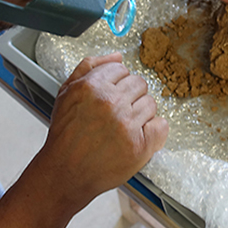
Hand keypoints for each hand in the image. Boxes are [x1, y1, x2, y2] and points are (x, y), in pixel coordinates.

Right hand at [39, 53, 167, 208]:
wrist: (66, 172)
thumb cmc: (66, 134)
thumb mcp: (66, 92)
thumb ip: (90, 67)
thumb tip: (117, 55)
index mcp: (92, 86)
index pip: (122, 69)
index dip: (116, 84)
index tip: (109, 98)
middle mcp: (110, 103)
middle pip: (139, 84)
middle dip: (129, 97)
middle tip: (115, 114)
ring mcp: (127, 125)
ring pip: (151, 104)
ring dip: (140, 114)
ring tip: (122, 127)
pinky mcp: (139, 146)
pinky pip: (161, 125)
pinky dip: (154, 131)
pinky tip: (137, 136)